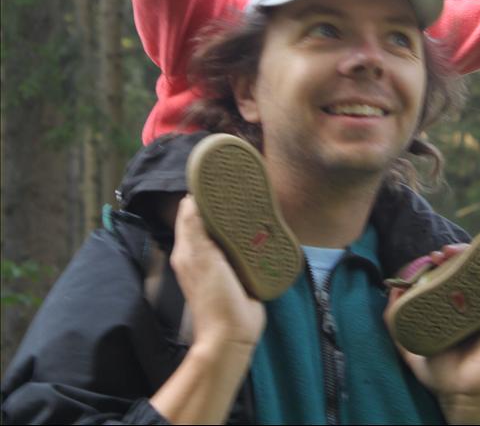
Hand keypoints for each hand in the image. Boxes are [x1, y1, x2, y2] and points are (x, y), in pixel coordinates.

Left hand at [171, 196, 265, 350]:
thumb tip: (190, 198)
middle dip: (222, 205)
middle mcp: (202, 253)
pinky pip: (243, 246)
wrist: (232, 334)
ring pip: (227, 233)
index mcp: (187, 249)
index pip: (190, 213)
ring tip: (253, 201)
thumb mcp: (201, 258)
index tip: (217, 177)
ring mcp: (221, 262)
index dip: (201, 195)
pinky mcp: (239, 270)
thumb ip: (194, 229)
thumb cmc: (214, 296)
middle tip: (240, 186)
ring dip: (237, 220)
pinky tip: (261, 225)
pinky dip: (249, 235)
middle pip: (210, 221)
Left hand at [387, 245, 479, 424]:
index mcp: (453, 309)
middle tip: (439, 254)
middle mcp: (472, 304)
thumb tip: (393, 288)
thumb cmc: (438, 372)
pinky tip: (475, 260)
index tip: (428, 260)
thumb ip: (396, 318)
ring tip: (450, 253)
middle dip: (453, 255)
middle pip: (466, 269)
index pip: (449, 276)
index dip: (440, 264)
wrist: (462, 392)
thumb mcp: (408, 341)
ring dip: (468, 255)